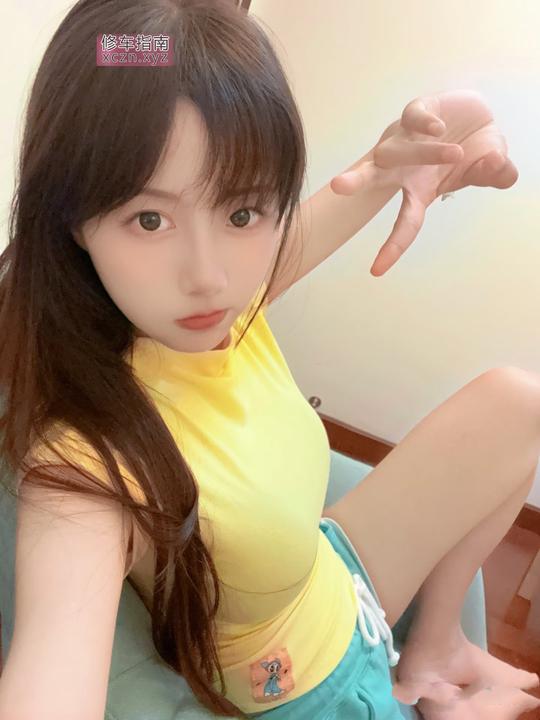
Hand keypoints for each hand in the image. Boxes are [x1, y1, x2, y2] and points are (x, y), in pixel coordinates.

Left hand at [330, 90, 518, 275]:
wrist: (477, 114)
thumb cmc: (473, 151)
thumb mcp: (490, 167)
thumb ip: (496, 174)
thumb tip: (500, 169)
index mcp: (419, 191)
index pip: (404, 224)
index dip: (392, 247)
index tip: (377, 271)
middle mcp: (404, 168)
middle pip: (373, 177)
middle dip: (356, 181)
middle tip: (339, 186)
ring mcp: (407, 139)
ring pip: (401, 149)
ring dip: (428, 153)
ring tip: (457, 153)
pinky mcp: (416, 112)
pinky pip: (412, 118)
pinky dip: (423, 125)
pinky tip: (437, 128)